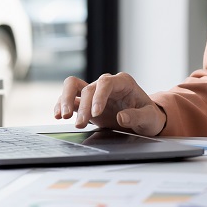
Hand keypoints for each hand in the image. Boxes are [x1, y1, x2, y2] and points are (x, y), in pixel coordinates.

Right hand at [53, 72, 167, 135]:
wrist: (144, 120)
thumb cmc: (149, 116)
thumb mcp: (149, 118)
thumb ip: (137, 117)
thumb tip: (121, 117)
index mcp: (123, 83)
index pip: (106, 83)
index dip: (99, 96)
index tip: (96, 113)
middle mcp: (106, 84)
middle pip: (88, 87)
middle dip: (82, 106)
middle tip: (80, 123)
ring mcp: (95, 92)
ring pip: (73, 86)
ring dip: (66, 100)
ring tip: (62, 116)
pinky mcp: (87, 103)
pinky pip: (71, 99)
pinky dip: (62, 104)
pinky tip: (57, 115)